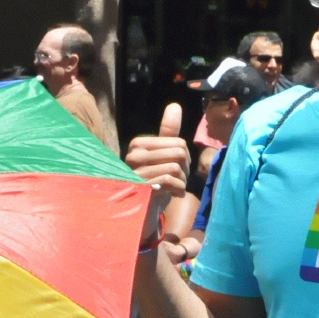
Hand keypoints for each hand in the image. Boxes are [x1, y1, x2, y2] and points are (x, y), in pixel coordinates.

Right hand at [125, 102, 190, 231]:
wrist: (144, 212)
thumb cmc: (155, 182)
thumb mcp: (163, 156)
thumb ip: (168, 132)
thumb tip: (174, 106)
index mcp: (138, 144)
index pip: (178, 142)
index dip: (184, 157)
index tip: (177, 169)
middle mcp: (133, 155)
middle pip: (178, 152)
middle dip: (185, 169)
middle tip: (177, 180)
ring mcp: (135, 171)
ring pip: (175, 167)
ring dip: (182, 181)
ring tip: (175, 188)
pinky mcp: (141, 186)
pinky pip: (169, 179)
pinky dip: (178, 189)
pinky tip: (174, 194)